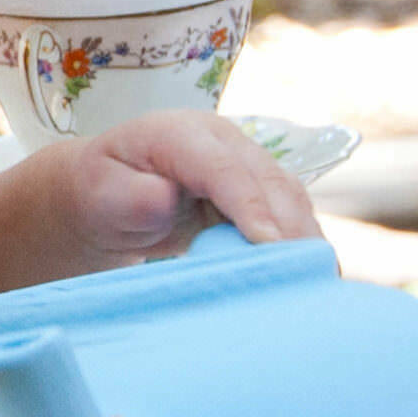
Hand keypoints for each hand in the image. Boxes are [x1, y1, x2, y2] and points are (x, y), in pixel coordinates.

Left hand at [18, 110, 319, 270]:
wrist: (107, 193)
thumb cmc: (101, 192)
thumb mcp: (102, 193)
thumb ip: (133, 196)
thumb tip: (165, 199)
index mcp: (178, 133)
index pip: (223, 168)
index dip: (249, 204)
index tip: (269, 244)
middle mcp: (220, 141)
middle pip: (268, 181)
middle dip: (290, 227)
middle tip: (306, 277)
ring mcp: (243, 163)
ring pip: (287, 196)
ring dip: (304, 237)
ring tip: (316, 282)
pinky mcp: (255, 190)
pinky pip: (286, 213)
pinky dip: (299, 241)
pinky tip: (309, 277)